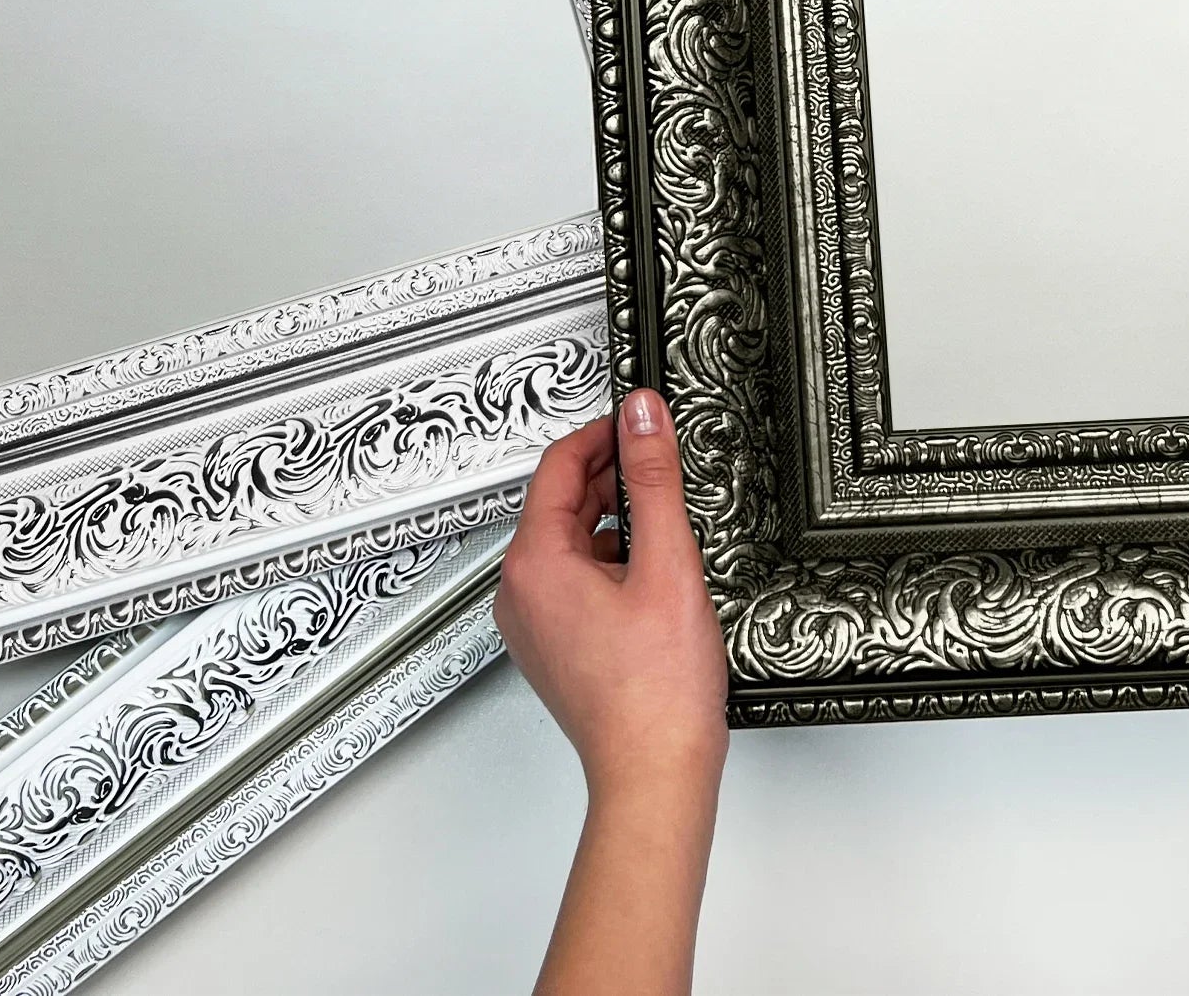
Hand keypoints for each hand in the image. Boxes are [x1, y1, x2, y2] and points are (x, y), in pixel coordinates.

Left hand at [496, 389, 727, 995]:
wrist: (655, 774)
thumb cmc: (658, 691)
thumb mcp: (666, 562)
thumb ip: (653, 479)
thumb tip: (641, 415)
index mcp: (534, 564)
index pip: (558, 468)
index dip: (603, 434)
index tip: (639, 418)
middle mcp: (520, 592)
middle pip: (561, 505)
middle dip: (612, 477)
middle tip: (662, 460)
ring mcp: (533, 623)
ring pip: (571, 544)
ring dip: (615, 521)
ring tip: (669, 522)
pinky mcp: (554, 646)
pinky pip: (576, 581)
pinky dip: (612, 562)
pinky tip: (656, 574)